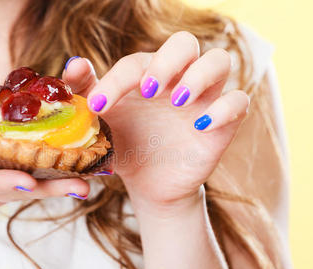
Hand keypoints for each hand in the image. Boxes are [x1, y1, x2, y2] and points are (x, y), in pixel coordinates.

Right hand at [0, 115, 88, 215]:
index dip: (7, 182)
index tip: (28, 182)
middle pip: (24, 189)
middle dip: (53, 188)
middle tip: (82, 187)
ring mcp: (3, 187)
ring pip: (36, 185)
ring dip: (64, 182)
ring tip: (93, 178)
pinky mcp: (12, 179)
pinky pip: (37, 174)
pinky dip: (59, 170)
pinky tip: (83, 162)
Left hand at [65, 32, 248, 210]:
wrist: (148, 182)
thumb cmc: (125, 146)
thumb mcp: (102, 123)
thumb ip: (87, 92)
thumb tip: (73, 64)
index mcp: (148, 74)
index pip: (137, 62)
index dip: (117, 79)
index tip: (98, 106)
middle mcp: (178, 78)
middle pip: (185, 43)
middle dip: (167, 61)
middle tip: (147, 90)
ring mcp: (204, 98)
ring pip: (219, 61)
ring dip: (198, 76)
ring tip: (176, 101)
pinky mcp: (223, 122)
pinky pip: (239, 102)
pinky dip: (225, 109)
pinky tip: (201, 126)